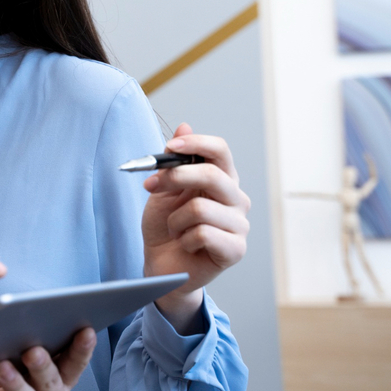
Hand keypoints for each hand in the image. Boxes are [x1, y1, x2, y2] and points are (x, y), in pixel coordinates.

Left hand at [0, 328, 95, 390]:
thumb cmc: (1, 378)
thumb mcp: (17, 362)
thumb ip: (26, 349)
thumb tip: (24, 326)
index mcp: (61, 382)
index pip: (74, 366)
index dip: (81, 350)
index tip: (85, 332)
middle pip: (52, 385)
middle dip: (43, 367)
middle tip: (32, 351)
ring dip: (15, 385)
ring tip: (1, 367)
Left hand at [142, 124, 249, 330]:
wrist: (161, 265)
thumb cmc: (165, 227)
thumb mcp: (162, 190)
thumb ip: (173, 162)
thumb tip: (184, 125)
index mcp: (221, 180)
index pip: (220, 151)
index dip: (196, 144)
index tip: (169, 146)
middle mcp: (236, 199)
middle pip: (212, 175)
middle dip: (175, 178)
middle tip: (151, 186)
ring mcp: (239, 224)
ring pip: (200, 207)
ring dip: (176, 219)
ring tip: (175, 229)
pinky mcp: (235, 249)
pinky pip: (202, 233)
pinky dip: (184, 239)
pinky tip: (186, 244)